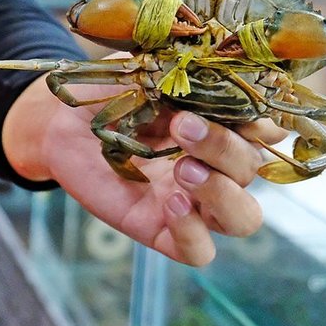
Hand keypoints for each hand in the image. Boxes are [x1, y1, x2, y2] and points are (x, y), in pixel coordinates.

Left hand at [2, 73, 287, 265]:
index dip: (262, 124)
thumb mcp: (149, 73)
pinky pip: (199, 252)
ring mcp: (190, 201)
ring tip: (183, 169)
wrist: (59, 119)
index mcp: (222, 126)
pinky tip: (171, 202)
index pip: (266, 133)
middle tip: (184, 126)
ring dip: (223, 193)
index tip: (239, 107)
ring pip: (242, 218)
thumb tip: (235, 79)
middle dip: (225, 148)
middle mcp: (215, 166)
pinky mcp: (159, 229)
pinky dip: (194, 232)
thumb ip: (189, 77)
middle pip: (252, 171)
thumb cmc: (109, 92)